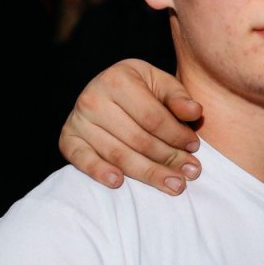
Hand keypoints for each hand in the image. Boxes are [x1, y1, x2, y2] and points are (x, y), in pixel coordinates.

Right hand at [58, 59, 203, 194]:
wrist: (107, 90)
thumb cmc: (140, 89)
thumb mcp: (161, 84)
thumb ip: (178, 98)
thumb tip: (195, 112)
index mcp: (118, 79)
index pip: (153, 117)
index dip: (176, 135)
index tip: (194, 147)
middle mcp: (93, 98)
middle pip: (138, 139)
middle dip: (168, 158)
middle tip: (191, 172)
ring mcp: (78, 119)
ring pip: (118, 154)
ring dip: (148, 173)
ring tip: (175, 185)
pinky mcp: (67, 139)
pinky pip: (82, 159)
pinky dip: (99, 172)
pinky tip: (118, 183)